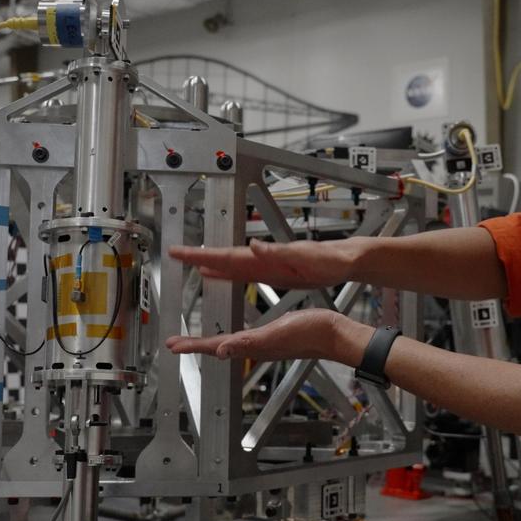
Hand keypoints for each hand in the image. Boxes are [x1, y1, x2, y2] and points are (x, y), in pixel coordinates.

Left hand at [166, 309, 371, 364]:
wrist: (334, 334)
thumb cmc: (309, 333)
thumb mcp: (276, 333)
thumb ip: (247, 343)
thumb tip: (219, 351)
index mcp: (252, 345)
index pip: (214, 346)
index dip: (192, 346)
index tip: (171, 345)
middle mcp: (255, 346)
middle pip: (218, 347)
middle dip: (196, 346)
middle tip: (175, 344)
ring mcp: (264, 343)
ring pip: (230, 344)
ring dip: (211, 343)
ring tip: (197, 341)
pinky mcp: (274, 337)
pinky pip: (245, 338)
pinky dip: (232, 336)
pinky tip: (235, 335)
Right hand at [169, 239, 360, 288]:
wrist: (345, 260)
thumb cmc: (329, 258)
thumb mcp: (305, 256)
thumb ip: (279, 251)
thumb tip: (254, 245)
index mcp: (266, 256)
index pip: (228, 255)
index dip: (203, 254)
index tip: (181, 252)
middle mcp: (262, 258)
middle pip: (223, 257)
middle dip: (198, 256)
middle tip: (174, 253)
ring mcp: (266, 265)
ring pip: (230, 265)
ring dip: (210, 265)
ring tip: (190, 264)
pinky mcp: (273, 272)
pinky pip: (242, 273)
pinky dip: (226, 273)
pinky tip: (218, 274)